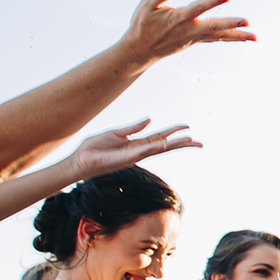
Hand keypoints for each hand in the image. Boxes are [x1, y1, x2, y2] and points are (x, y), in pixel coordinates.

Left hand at [68, 120, 200, 179]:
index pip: (160, 137)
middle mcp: (138, 151)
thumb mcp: (115, 133)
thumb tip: (150, 119)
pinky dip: (153, 148)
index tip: (188, 127)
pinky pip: (141, 152)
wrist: (79, 160)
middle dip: (182, 144)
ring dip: (175, 145)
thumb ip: (132, 128)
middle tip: (200, 143)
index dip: (173, 131)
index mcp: (136, 144)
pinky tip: (164, 144)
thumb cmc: (94, 148)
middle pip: (165, 146)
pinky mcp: (125, 159)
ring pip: (158, 149)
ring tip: (191, 141)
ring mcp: (133, 156)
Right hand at [118, 0, 253, 63]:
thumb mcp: (147, 5)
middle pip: (214, 26)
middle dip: (231, 24)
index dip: (212, 2)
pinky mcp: (196, 41)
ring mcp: (194, 37)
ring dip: (237, 36)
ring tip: (255, 37)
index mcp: (179, 18)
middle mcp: (190, 29)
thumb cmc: (142, 23)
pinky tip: (243, 38)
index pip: (198, 8)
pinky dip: (230, 38)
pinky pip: (216, 39)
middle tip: (248, 22)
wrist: (140, 49)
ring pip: (219, 36)